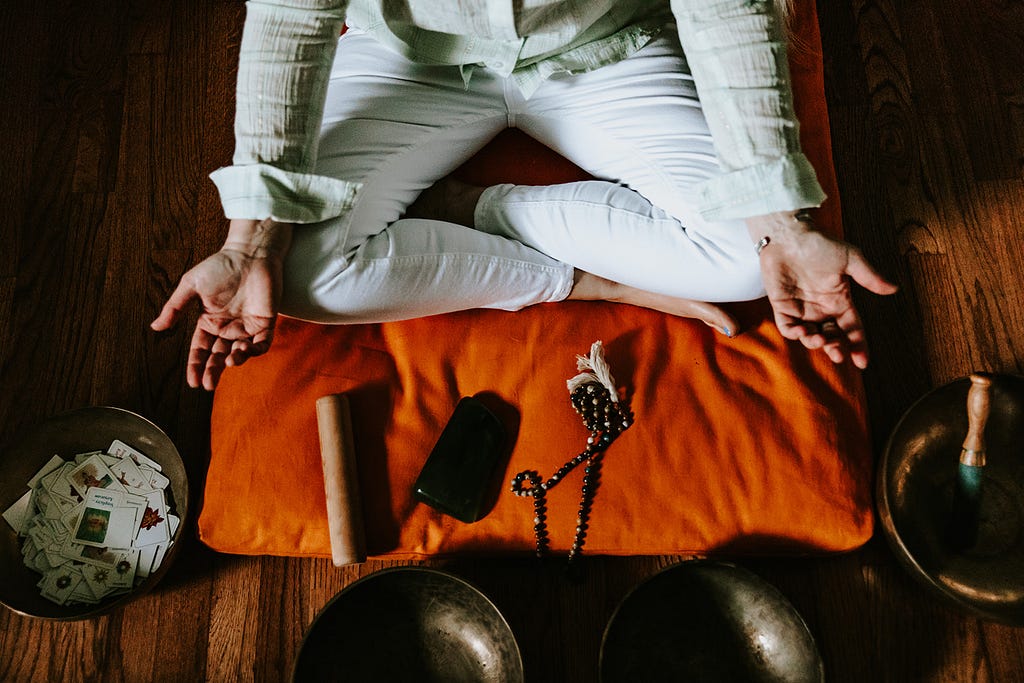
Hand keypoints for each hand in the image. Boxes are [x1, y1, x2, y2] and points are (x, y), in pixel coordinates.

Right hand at [151, 219, 292, 389]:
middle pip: (219, 356)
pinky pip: (261, 343)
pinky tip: (244, 352)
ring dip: (234, 360)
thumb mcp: (191, 287)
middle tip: (207, 384)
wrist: (249, 253)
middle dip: (212, 371)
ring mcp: (247, 326)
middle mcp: (228, 328)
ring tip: (228, 362)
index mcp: (209, 322)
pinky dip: (254, 351)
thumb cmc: (220, 266)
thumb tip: (155, 327)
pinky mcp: (265, 323)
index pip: (201, 349)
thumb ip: (175, 308)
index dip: (196, 365)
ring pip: (240, 352)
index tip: (192, 381)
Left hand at [747, 211, 896, 368]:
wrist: (789, 236)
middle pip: (832, 336)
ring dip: (816, 342)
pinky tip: (802, 331)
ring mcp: (802, 309)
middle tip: (838, 354)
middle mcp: (822, 308)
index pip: (853, 328)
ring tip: (820, 339)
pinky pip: (788, 328)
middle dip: (836, 348)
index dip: (859, 345)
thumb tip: (894, 289)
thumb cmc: (821, 244)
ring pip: (811, 335)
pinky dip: (795, 334)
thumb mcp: (850, 259)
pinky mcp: (781, 307)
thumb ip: (869, 276)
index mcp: (840, 300)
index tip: (863, 362)